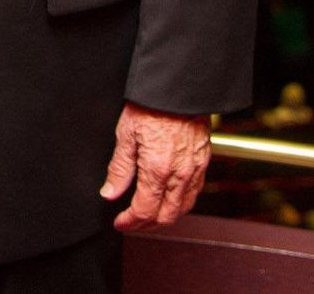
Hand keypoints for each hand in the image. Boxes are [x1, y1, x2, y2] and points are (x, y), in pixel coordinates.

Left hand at [101, 102, 210, 231]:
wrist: (178, 87)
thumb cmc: (151, 105)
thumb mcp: (126, 133)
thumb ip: (119, 168)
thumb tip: (109, 192)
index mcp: (157, 169)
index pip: (144, 210)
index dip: (130, 222)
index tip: (120, 222)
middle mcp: (179, 175)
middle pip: (165, 217)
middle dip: (146, 225)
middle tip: (131, 223)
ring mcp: (194, 170)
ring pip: (183, 209)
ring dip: (164, 217)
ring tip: (148, 215)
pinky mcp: (203, 162)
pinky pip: (194, 193)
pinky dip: (180, 204)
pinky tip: (169, 198)